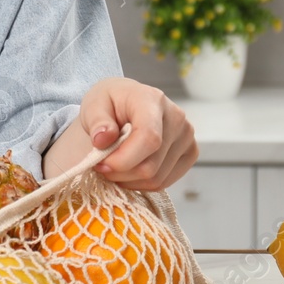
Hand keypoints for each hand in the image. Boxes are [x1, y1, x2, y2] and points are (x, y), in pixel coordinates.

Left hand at [70, 77, 196, 190]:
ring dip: (128, 180)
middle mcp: (176, 117)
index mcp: (152, 99)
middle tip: (101, 165)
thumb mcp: (93, 105)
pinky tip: (129, 169)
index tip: (100, 164)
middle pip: (151, 165)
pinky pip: (165, 182)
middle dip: (120, 172)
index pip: (148, 138)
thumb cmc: (110, 103)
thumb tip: (102, 139)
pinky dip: (141, 183)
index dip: (123, 159)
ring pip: (157, 178)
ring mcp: (187, 136)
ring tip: (114, 165)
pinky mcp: (190, 153)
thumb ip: (96, 121)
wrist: (125, 101)